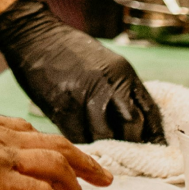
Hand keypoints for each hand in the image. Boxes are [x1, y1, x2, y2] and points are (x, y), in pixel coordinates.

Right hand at [0, 0, 164, 144]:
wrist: (33, 35)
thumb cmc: (68, 49)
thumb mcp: (105, 62)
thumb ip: (120, 89)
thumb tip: (134, 121)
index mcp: (122, 73)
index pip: (149, 111)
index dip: (154, 134)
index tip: (155, 148)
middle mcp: (106, 84)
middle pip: (130, 127)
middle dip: (131, 143)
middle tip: (129, 154)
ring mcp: (82, 96)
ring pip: (103, 136)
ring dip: (105, 147)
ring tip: (104, 152)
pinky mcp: (59, 107)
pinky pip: (77, 135)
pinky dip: (82, 143)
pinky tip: (82, 143)